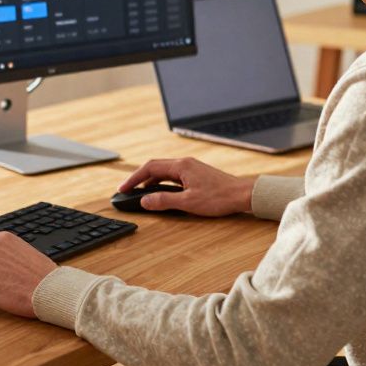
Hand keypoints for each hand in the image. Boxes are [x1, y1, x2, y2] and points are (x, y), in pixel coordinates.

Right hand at [119, 157, 254, 216]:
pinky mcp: (196, 174)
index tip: (123, 188)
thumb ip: (164, 201)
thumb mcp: (188, 202)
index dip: (134, 178)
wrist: (242, 194)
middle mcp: (185, 163)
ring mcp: (191, 167)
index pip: (150, 168)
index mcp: (181, 166)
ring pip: (164, 171)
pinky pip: (173, 175)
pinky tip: (162, 193)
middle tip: (128, 190)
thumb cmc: (219, 198)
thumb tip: (145, 200)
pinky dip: (163, 183)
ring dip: (151, 181)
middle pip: (155, 167)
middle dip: (140, 179)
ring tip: (142, 194)